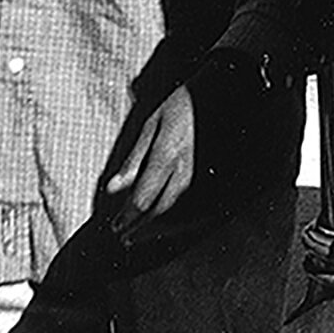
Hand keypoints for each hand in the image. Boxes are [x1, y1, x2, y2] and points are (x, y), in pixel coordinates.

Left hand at [103, 86, 196, 240]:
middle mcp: (184, 171)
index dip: (127, 217)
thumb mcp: (151, 126)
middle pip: (159, 210)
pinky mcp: (205, 173)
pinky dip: (171, 215)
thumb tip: (112, 189)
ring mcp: (198, 173)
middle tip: (122, 236)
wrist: (221, 96)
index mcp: (166, 158)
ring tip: (138, 234)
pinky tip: (162, 219)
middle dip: (139, 226)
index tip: (113, 226)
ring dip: (155, 225)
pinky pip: (186, 201)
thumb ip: (133, 160)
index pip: (142, 200)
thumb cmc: (181, 106)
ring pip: (174, 209)